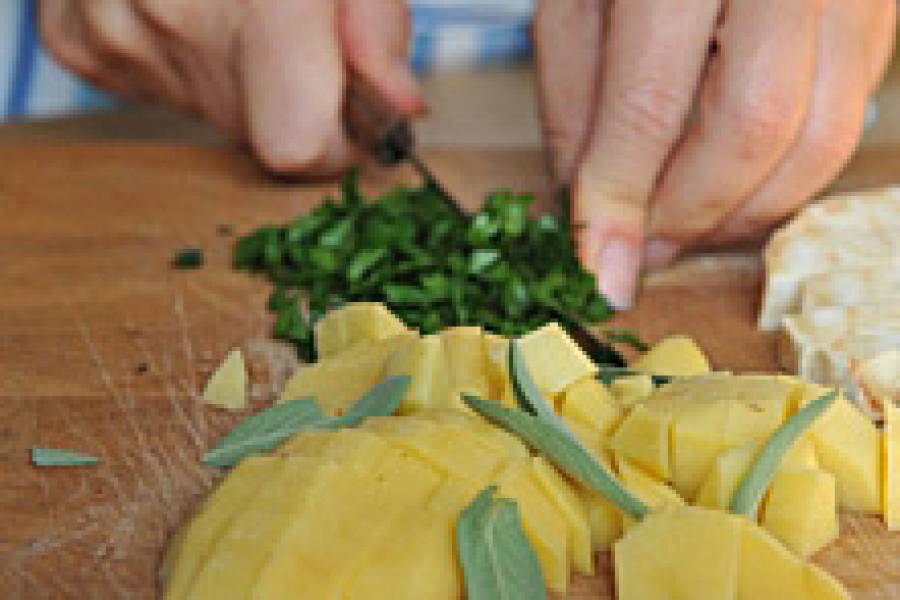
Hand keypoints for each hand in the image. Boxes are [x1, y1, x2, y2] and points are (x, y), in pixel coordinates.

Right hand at [39, 0, 423, 174]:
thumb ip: (376, 24)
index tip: (345, 117)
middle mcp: (175, 16)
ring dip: (235, 75)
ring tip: (233, 3)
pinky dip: (180, 58)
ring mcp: (117, 30)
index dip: (332, 143)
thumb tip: (396, 106)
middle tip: (290, 31)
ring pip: (208, 111)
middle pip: (256, 133)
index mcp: (263, 0)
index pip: (298, 143)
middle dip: (286, 98)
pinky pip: (153, 84)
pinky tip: (188, 3)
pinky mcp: (80, 40)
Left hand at [535, 0, 894, 307]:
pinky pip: (846, 117)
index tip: (603, 272)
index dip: (621, 200)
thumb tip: (595, 222)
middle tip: (644, 246)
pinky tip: (733, 180)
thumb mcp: (576, 8)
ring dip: (744, 209)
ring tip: (684, 221)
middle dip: (692, 214)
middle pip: (756, 130)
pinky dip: (784, 173)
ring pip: (820, 138)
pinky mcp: (880, 11)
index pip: (652, 101)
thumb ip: (580, 113)